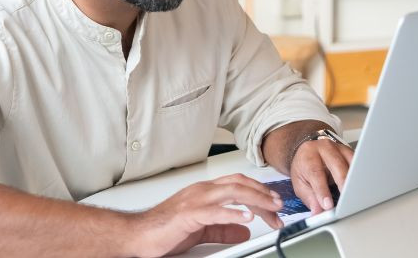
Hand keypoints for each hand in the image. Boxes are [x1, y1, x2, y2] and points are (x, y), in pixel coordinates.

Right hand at [128, 173, 284, 256]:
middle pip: (240, 185)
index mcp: (205, 191)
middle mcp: (202, 191)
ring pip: (232, 192)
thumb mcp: (202, 229)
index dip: (259, 191)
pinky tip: (247, 218)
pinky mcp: (188, 214)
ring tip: (271, 209)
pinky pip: (215, 212)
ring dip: (256, 200)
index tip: (274, 203)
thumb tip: (244, 230)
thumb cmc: (164, 229)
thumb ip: (223, 228)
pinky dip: (233, 213)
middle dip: (263, 194)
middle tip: (279, 206)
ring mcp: (195, 200)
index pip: (239, 184)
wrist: (138, 234)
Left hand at [289, 139, 353, 214]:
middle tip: (346, 200)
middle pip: (336, 165)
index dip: (322, 190)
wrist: (307, 152)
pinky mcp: (349, 152)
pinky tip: (361, 185)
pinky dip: (360, 174)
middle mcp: (324, 148)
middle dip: (343, 183)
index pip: (316, 173)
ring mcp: (338, 148)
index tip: (328, 205)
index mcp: (309, 155)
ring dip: (354, 179)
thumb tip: (318, 212)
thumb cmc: (304, 168)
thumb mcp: (300, 183)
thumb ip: (309, 198)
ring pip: (351, 162)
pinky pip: (358, 162)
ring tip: (356, 195)